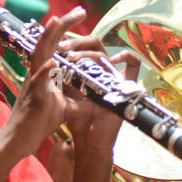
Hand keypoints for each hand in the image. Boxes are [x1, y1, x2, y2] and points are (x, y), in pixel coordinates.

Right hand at [0, 7, 84, 158]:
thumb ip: (83, 103)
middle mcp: (37, 73)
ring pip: (39, 55)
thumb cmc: (39, 123)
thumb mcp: (66, 109)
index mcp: (44, 72)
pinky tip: (52, 62)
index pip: (55, 44)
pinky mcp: (34, 98)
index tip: (80, 13)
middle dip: (62, 24)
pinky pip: (38, 82)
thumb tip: (103, 102)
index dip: (65, 28)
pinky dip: (44, 71)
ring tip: (56, 20)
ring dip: (48, 37)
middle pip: (47, 41)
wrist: (19, 141)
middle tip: (79, 9)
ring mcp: (34, 83)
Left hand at [55, 32, 139, 168]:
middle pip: (96, 44)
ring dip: (88, 52)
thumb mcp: (66, 93)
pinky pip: (133, 64)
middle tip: (62, 47)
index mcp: (90, 69)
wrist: (88, 140)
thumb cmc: (78, 118)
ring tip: (72, 58)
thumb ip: (62, 76)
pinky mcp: (126, 87)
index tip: (56, 45)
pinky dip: (126, 56)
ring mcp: (115, 77)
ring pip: (106, 53)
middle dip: (78, 42)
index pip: (84, 45)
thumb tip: (48, 57)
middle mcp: (103, 70)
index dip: (72, 41)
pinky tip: (113, 59)